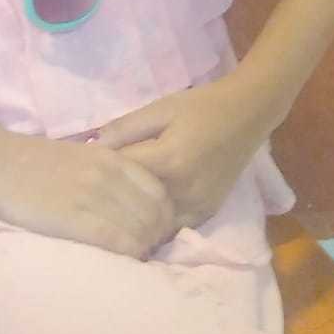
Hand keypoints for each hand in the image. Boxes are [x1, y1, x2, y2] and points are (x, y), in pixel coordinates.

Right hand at [0, 128, 177, 259]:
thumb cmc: (34, 160)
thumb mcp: (81, 155)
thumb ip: (108, 171)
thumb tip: (132, 199)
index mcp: (110, 157)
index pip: (159, 192)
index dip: (164, 216)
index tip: (155, 230)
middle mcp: (108, 175)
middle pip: (155, 214)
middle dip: (157, 236)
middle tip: (147, 249)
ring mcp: (92, 197)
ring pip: (140, 230)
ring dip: (144, 248)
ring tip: (135, 257)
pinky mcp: (74, 219)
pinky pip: (116, 241)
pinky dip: (128, 254)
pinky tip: (124, 260)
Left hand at [95, 75, 271, 231]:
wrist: (246, 114)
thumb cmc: (201, 106)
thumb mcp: (160, 108)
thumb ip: (126, 127)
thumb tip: (95, 145)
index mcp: (169, 160)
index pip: (122, 174)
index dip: (102, 170)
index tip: (87, 167)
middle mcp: (184, 190)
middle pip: (136, 204)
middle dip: (116, 197)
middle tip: (97, 191)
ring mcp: (198, 205)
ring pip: (155, 223)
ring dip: (137, 215)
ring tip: (118, 204)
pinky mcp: (208, 212)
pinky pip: (175, 227)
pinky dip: (158, 223)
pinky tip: (144, 214)